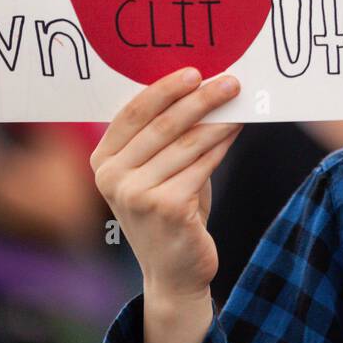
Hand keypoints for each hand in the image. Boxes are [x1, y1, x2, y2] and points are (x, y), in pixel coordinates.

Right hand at [91, 67, 242, 305]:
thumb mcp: (157, 171)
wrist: (174, 270)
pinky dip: (222, 145)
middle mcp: (111, 177)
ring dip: (218, 120)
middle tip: (230, 82)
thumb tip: (200, 89)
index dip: (164, 89)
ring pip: (186, 143)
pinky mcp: (164, 207)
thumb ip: (165, 137)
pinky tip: (235, 131)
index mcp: (102, 161)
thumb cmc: (170, 210)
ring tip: (239, 104)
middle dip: (199, 99)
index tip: (194, 71)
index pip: (131, 113)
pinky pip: (201, 165)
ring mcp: (135, 194)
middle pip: (162, 125)